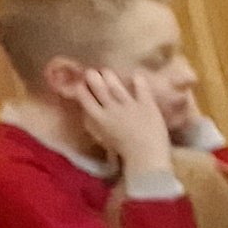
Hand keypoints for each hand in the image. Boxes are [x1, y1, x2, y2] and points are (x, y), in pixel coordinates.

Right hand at [69, 68, 174, 182]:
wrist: (147, 157)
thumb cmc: (125, 152)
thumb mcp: (104, 136)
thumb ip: (98, 121)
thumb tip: (92, 110)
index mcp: (99, 118)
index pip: (85, 98)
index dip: (81, 88)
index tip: (80, 82)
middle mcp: (112, 108)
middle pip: (99, 88)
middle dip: (93, 77)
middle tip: (92, 71)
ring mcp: (129, 105)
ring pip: (116, 85)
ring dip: (110, 76)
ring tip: (106, 71)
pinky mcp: (147, 105)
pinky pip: (142, 89)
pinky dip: (138, 81)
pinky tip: (136, 74)